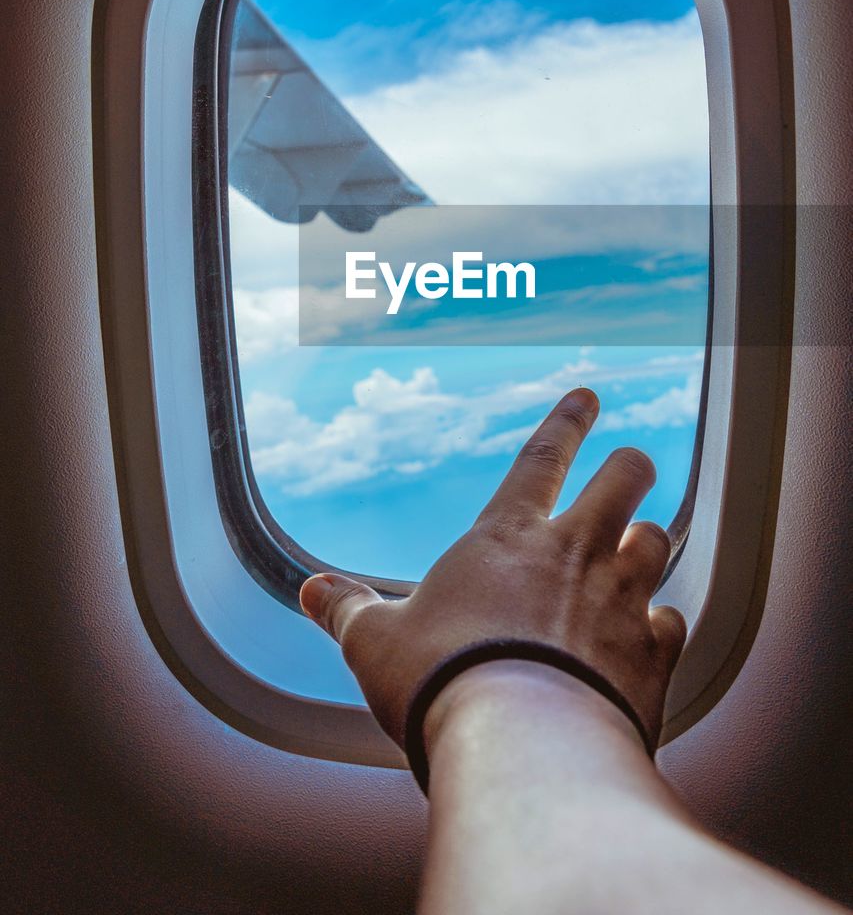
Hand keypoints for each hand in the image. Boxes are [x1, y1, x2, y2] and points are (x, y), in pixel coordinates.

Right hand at [299, 387, 686, 751]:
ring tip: (641, 547)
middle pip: (623, 480)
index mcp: (507, 537)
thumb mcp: (377, 643)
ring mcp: (620, 599)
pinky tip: (652, 635)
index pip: (541, 458)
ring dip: (648, 542)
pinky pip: (673, 621)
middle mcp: (574, 553)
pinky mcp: (651, 654)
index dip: (566, 422)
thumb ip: (348, 610)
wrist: (522, 745)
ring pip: (657, 542)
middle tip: (631, 467)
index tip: (588, 397)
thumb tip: (311, 592)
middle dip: (629, 467)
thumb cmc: (442, 683)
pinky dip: (663, 624)